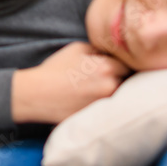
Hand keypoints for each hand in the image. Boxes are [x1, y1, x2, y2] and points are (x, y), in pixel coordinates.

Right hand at [11, 42, 129, 124]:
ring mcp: (104, 105)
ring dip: (115, 91)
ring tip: (101, 87)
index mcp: (107, 68)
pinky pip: (109, 109)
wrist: (37, 95)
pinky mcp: (97, 117)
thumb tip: (112, 53)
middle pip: (128, 81)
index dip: (123, 62)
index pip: (129, 64)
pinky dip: (105, 104)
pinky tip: (93, 99)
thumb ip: (99, 50)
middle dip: (122, 77)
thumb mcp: (78, 48)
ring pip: (120, 96)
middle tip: (111, 75)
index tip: (117, 62)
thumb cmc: (56, 69)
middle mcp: (110, 87)